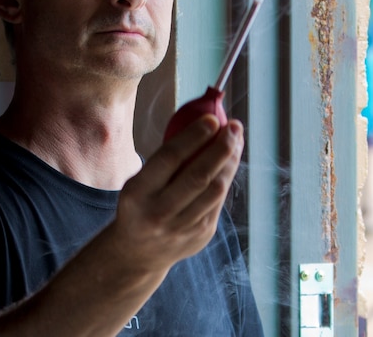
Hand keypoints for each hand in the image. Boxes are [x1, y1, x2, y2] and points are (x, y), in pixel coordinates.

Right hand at [113, 114, 243, 272]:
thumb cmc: (142, 204)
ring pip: (215, 190)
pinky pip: (219, 202)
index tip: (212, 118)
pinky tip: (231, 162)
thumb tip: (202, 122)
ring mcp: (181, 228)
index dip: (193, 136)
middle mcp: (158, 213)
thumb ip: (166, 159)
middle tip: (234, 126)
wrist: (136, 255)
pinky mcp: (200, 236)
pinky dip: (227, 178)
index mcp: (137, 193)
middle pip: (198, 175)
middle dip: (221, 147)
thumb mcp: (138, 183)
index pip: (169, 158)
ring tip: (236, 141)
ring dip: (230, 162)